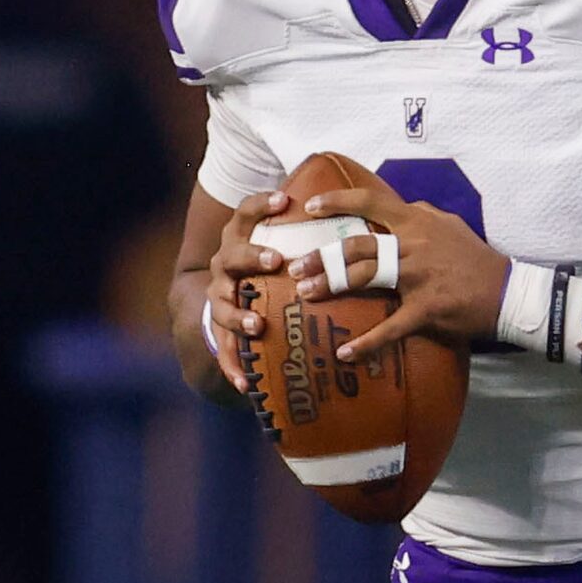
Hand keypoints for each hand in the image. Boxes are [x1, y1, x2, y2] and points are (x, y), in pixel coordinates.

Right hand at [200, 189, 296, 392]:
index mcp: (241, 239)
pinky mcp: (219, 331)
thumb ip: (307, 231)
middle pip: (232, 256)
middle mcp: (225, 265)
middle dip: (252, 257)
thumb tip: (361, 214)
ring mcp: (220, 298)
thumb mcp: (279, 243)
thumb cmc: (269, 268)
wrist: (226, 300)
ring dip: (239, 315)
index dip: (261, 204)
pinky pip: (223, 350)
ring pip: (223, 306)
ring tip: (257, 325)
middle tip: (275, 261)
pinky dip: (232, 366)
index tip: (285, 199)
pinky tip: (246, 384)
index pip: (246, 213)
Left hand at [291, 182, 508, 361]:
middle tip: (295, 267)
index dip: (337, 201)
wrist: (508, 292)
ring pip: (365, 277)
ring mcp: (418, 276)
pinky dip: (366, 343)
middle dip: (322, 256)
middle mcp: (412, 244)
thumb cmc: (476, 258)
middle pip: (357, 246)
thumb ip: (421, 214)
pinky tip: (345, 352)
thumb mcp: (450, 224)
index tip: (309, 209)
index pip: (371, 202)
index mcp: (416, 221)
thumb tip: (400, 206)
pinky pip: (390, 327)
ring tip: (305, 295)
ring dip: (331, 286)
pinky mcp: (426, 309)